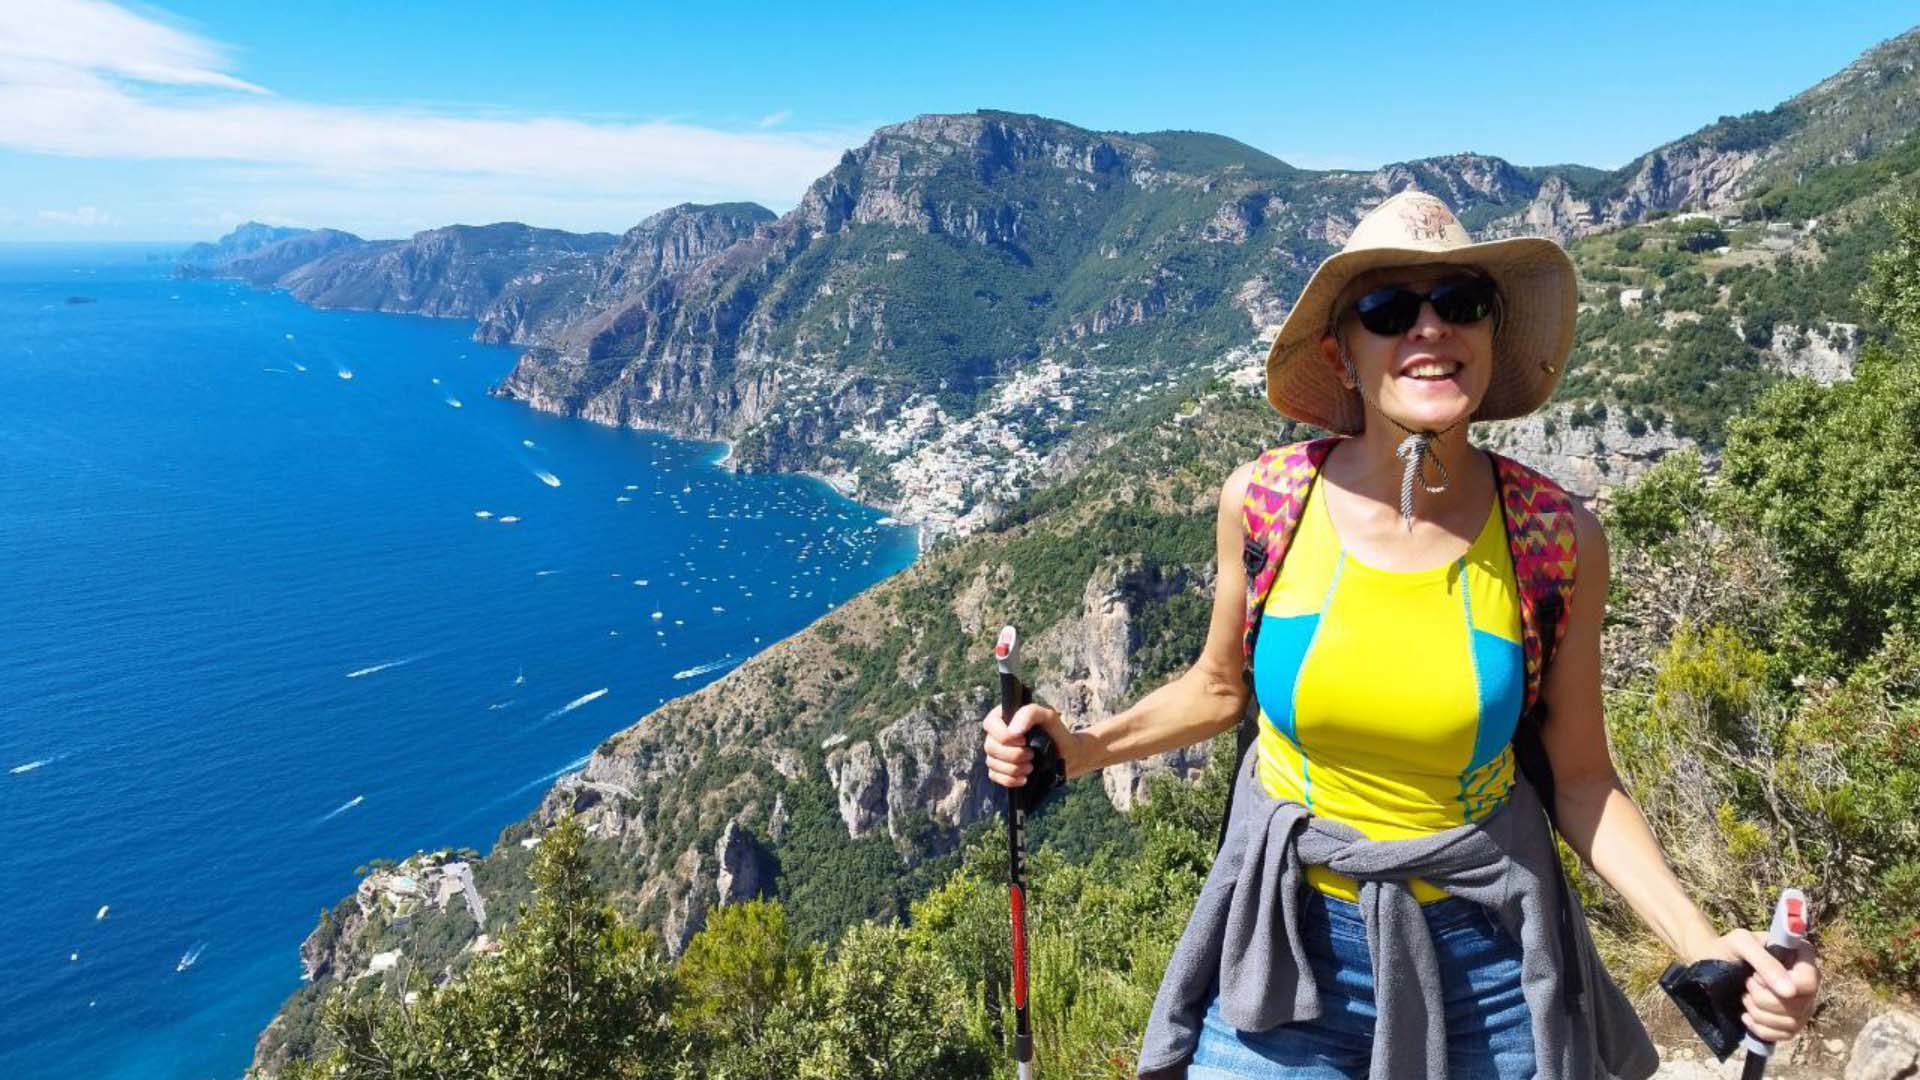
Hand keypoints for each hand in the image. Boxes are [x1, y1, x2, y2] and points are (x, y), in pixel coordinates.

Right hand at [980, 700, 1078, 787]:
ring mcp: (997, 753)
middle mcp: (997, 734)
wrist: (1065, 755)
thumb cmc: (1056, 732)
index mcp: (1005, 717)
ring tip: (1031, 767)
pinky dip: (1010, 780)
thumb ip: (1030, 714)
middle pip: (990, 746)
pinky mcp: (1000, 770)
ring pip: (992, 763)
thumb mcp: (1048, 716)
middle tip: (1031, 755)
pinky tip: (1024, 778)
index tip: (1023, 741)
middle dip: (1013, 754)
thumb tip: (1012, 732)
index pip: (990, 724)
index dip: (1004, 735)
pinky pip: (995, 776)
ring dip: (1013, 768)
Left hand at [1694, 928, 1820, 1043]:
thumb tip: (1790, 992)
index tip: (1756, 976)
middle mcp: (1807, 984)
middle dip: (1763, 998)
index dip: (1782, 984)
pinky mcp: (1790, 1025)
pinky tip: (1746, 1014)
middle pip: (1798, 1007)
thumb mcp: (1742, 943)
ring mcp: (1802, 1006)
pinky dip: (1758, 1027)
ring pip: (1790, 1023)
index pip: (1808, 982)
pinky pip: (1781, 1036)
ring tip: (1745, 996)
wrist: (1714, 963)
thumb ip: (1766, 963)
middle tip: (1747, 984)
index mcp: (1802, 956)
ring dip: (1758, 1012)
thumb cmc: (1730, 948)